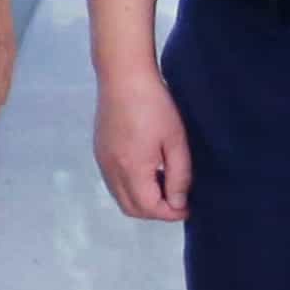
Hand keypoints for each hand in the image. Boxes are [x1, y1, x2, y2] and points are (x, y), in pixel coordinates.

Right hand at [93, 60, 189, 221]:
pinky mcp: (100, 152)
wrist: (123, 77)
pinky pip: (114, 183)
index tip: (189, 206)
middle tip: (178, 199)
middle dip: (156, 211)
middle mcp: (112, 170)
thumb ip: (179, 176)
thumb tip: (178, 203)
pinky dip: (131, 187)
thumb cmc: (155, 105)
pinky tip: (148, 170)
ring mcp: (102, 161)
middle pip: (132, 208)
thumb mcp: (176, 140)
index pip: (149, 208)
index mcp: (132, 168)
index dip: (171, 213)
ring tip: (164, 183)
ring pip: (121, 197)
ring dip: (143, 200)